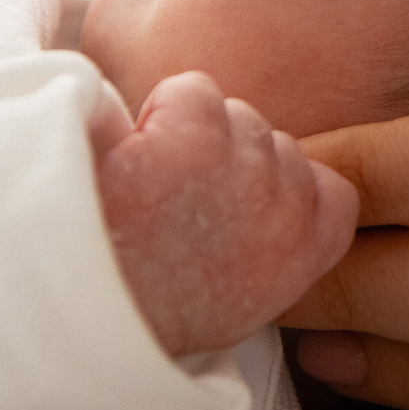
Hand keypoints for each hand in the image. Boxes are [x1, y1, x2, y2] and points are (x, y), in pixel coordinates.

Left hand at [89, 71, 359, 357]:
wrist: (72, 318)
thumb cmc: (142, 316)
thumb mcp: (232, 305)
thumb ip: (266, 250)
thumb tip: (264, 212)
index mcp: (300, 257)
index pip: (335, 194)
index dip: (286, 186)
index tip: (241, 202)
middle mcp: (284, 211)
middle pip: (275, 144)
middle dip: (230, 157)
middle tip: (178, 197)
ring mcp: (241, 171)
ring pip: (234, 114)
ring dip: (194, 131)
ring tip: (148, 179)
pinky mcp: (192, 139)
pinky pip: (192, 91)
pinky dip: (159, 109)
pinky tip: (130, 151)